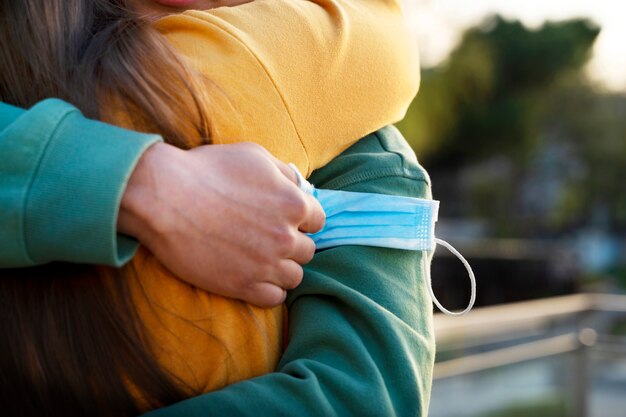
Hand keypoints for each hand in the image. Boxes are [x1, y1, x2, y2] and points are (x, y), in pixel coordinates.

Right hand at [117, 142, 324, 306]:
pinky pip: (274, 298)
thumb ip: (285, 173)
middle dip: (292, 244)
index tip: (284, 219)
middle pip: (307, 250)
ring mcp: (265, 264)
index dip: (302, 219)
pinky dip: (269, 289)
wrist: (164, 196)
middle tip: (267, 238)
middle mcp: (285, 237)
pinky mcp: (243, 286)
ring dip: (282, 268)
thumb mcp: (255, 156)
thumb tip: (301, 187)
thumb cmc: (208, 170)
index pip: (318, 221)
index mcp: (294, 204)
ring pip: (294, 277)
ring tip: (261, 259)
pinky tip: (254, 276)